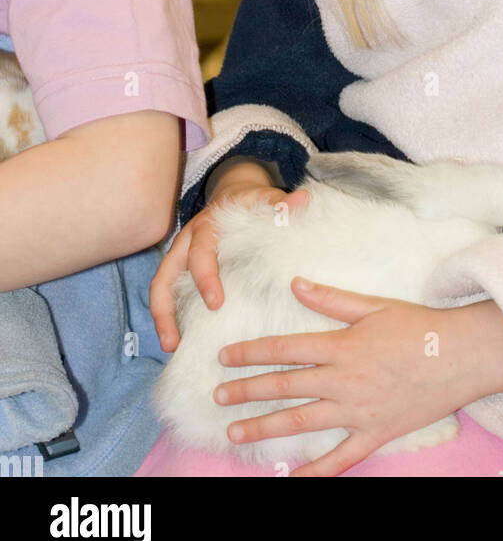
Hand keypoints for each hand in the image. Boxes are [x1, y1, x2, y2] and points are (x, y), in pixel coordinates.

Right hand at [149, 179, 309, 351]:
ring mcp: (181, 257)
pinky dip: (171, 316)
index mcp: (206, 227)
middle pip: (165, 275)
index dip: (205, 278)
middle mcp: (187, 243)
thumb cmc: (250, 202)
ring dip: (162, 318)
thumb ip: (281, 204)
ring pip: (161, 287)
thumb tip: (302, 200)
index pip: (200, 252)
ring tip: (171, 347)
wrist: (234, 193)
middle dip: (166, 309)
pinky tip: (181, 342)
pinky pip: (169, 294)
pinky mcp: (182, 270)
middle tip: (174, 341)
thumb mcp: (265, 198)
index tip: (216, 303)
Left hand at [214, 282, 485, 476]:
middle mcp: (343, 381)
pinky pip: (339, 458)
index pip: (284, 350)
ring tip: (233, 431)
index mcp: (342, 345)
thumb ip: (331, 298)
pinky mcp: (374, 434)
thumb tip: (295, 284)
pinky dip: (314, 472)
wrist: (462, 357)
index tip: (224, 357)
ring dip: (263, 427)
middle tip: (217, 395)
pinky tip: (289, 480)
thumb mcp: (374, 305)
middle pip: (284, 387)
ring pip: (301, 422)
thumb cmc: (419, 327)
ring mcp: (357, 411)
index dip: (250, 353)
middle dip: (246, 391)